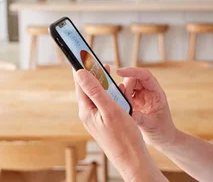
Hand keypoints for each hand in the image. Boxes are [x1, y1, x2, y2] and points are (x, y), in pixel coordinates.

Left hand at [73, 65, 162, 181]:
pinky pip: (104, 103)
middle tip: (98, 59)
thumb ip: (95, 90)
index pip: (80, 83)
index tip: (81, 53)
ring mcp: (97, 119)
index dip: (81, 67)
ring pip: (97, 95)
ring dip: (102, 83)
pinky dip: (109, 93)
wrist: (132, 160)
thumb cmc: (123, 137)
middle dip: (93, 73)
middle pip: (88, 88)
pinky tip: (117, 91)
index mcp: (87, 110)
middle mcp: (89, 114)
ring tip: (107, 71)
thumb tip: (80, 73)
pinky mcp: (105, 123)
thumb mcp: (110, 109)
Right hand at [116, 67, 177, 148]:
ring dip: (122, 93)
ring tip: (123, 106)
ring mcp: (142, 96)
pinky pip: (125, 95)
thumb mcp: (152, 126)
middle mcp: (149, 91)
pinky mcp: (135, 102)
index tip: (119, 72)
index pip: (145, 76)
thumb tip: (128, 114)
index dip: (132, 71)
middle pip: (134, 79)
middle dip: (125, 86)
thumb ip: (140, 119)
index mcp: (157, 93)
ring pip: (128, 86)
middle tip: (122, 100)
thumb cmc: (163, 131)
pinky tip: (119, 107)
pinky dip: (120, 99)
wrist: (163, 139)